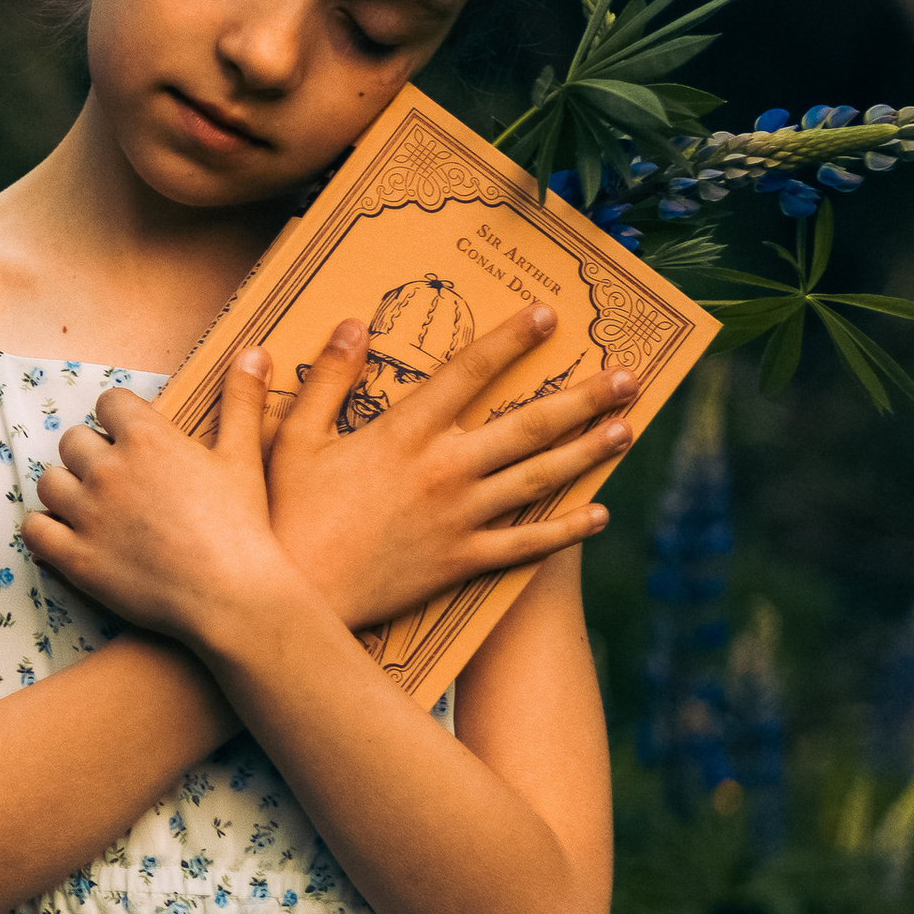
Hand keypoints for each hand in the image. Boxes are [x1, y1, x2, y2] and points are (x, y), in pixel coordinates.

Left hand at [19, 356, 296, 651]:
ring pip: (49, 482)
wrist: (233, 598)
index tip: (133, 437)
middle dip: (90, 454)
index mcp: (147, 438)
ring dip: (66, 489)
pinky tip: (64, 535)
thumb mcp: (244, 456)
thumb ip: (241, 401)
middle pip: (73, 441)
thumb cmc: (244, 527)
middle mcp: (108, 469)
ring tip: (91, 506)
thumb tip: (254, 351)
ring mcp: (87, 514)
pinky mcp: (76, 558)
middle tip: (117, 479)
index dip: (120, 419)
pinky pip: (34, 530)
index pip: (109, 402)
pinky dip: (44, 529)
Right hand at [263, 302, 635, 629]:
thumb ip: (328, 379)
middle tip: (627, 377)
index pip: (468, 372)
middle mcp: (444, 470)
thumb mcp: (296, 438)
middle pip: (528, 425)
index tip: (546, 315)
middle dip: (582, 398)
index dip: (510, 340)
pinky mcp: (460, 561)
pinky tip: (597, 515)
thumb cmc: (286, 515)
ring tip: (626, 430)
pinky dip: (564, 531)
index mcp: (404, 432)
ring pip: (539, 479)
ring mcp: (459, 518)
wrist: (297, 598)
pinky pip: (524, 545)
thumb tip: (352, 325)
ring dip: (587, 452)